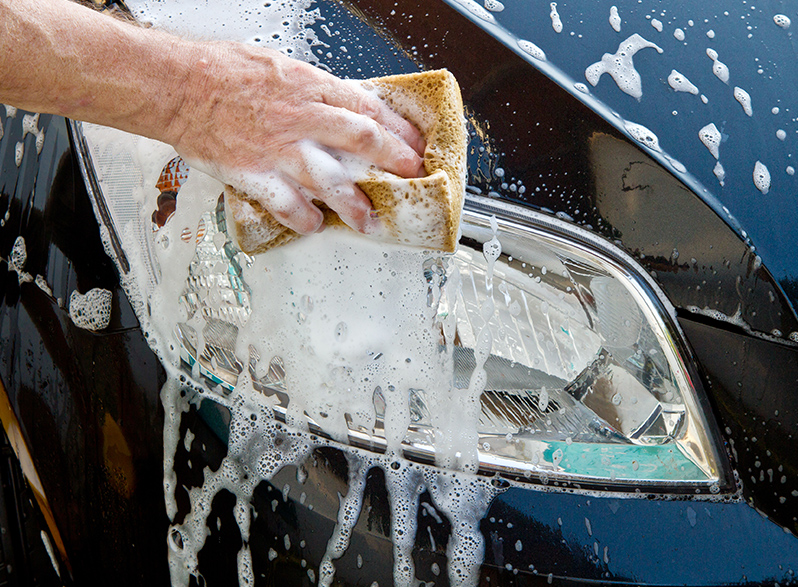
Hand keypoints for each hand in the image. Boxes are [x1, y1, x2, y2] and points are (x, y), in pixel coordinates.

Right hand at [166, 42, 425, 234]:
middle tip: (410, 178)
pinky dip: (305, 219)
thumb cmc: (223, 72)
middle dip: (394, 162)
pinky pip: (288, 204)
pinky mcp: (255, 173)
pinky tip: (315, 226)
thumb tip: (344, 106)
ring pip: (331, 181)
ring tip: (368, 221)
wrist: (178, 86)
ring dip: (355, 205)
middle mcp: (301, 119)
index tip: (415, 144)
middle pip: (362, 142)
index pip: (369, 109)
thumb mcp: (282, 67)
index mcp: (311, 88)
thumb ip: (316, 91)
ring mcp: (280, 149)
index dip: (399, 130)